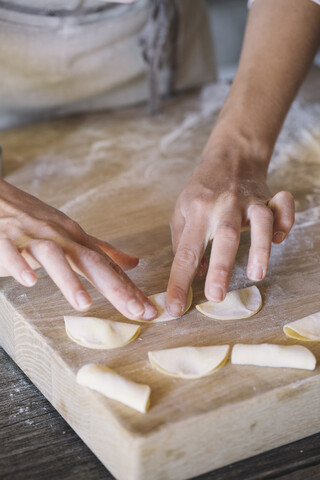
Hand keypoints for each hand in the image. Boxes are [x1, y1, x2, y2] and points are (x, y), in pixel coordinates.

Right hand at [0, 179, 156, 319]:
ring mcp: (32, 236)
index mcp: (75, 239)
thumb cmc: (33, 219)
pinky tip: (29, 281)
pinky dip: (20, 265)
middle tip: (135, 310)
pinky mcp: (4, 238)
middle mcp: (59, 237)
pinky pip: (12, 252)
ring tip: (85, 304)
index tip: (150, 310)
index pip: (107, 266)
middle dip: (115, 286)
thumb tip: (134, 263)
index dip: (129, 288)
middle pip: (90, 261)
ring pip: (54, 256)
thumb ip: (100, 251)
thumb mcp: (71, 234)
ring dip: (69, 280)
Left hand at [166, 145, 294, 316]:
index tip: (175, 308)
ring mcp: (248, 200)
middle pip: (225, 236)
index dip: (179, 282)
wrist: (229, 157)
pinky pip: (283, 206)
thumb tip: (194, 275)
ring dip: (260, 248)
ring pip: (260, 222)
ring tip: (257, 275)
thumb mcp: (182, 211)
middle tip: (216, 296)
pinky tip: (280, 237)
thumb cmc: (202, 191)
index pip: (186, 252)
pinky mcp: (268, 197)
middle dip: (221, 268)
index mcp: (197, 211)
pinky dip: (286, 220)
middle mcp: (222, 206)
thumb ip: (183, 242)